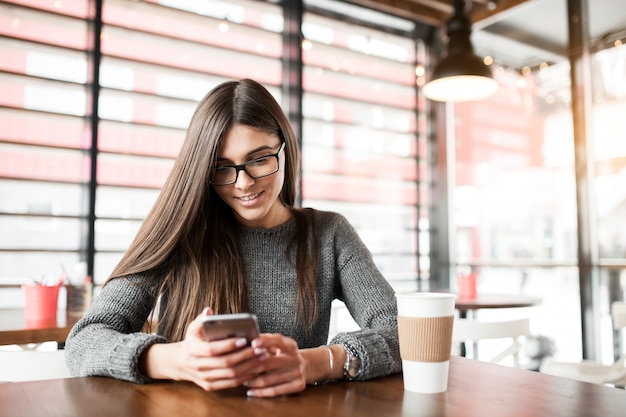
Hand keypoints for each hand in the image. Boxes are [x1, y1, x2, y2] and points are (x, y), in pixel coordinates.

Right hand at [142, 308, 267, 390]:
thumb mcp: (194, 328)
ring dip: (249, 366)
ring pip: (231, 375)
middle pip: (225, 363)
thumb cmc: (194, 341)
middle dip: (245, 355)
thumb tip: (209, 311)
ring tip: (262, 357)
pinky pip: (231, 383)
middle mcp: (197, 366)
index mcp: (192, 349)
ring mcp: (204, 378)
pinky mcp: (211, 386)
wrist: (181, 362)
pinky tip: (256, 368)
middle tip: (260, 348)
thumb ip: (202, 319)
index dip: (228, 345)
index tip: (244, 339)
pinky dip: (245, 377)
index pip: (212, 349)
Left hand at [242, 333, 305, 397]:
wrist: (306, 366)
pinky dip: (260, 392)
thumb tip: (245, 340)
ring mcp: (298, 372)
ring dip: (253, 381)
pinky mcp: (298, 385)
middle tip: (237, 368)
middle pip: (270, 362)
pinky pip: (275, 391)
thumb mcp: (279, 345)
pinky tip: (251, 391)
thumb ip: (265, 342)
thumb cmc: (284, 354)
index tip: (252, 343)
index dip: (265, 341)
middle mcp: (296, 358)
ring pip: (269, 379)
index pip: (278, 340)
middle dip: (251, 366)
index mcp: (291, 345)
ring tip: (242, 380)